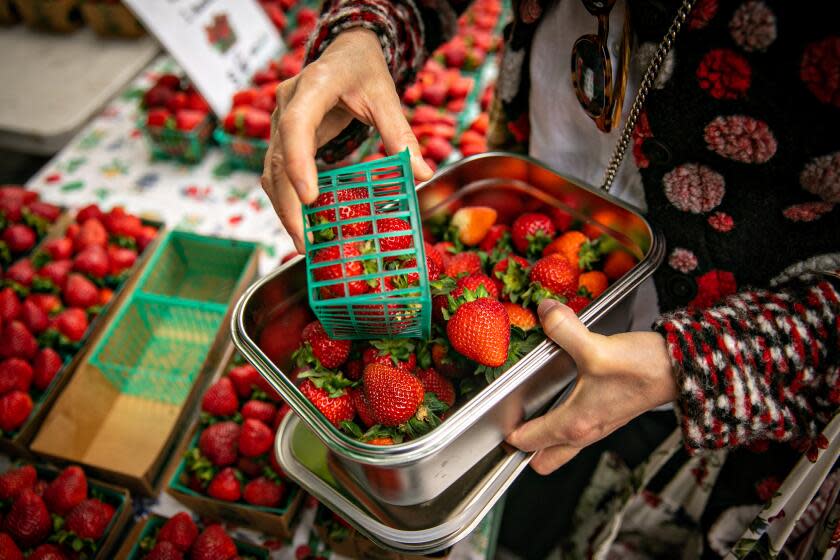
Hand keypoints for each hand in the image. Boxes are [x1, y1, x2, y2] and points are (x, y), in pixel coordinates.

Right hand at [261, 28, 433, 251]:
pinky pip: (278, 171)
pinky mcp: (281, 137)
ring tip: (304, 243)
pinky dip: (287, 199)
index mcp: (313, 86)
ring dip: (284, 208)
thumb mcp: (386, 96)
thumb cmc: (364, 70)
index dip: (299, 163)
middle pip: (278, 158)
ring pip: (271, 170)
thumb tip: (421, 174)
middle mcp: (287, 103)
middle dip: (289, 204)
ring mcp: (279, 120)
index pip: (297, 125)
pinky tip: (303, 224)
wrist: (345, 51)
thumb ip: (400, 134)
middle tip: (305, 242)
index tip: (310, 199)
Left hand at [506, 299, 676, 474]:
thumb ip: (564, 329)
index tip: (493, 417)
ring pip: (559, 446)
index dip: (506, 433)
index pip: (528, 442)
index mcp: (574, 424)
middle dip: (523, 449)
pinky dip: (561, 422)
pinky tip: (560, 393)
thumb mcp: (596, 347)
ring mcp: (597, 426)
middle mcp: (583, 432)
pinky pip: (575, 430)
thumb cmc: (642, 369)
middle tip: (509, 422)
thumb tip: (543, 311)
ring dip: (542, 437)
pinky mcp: (607, 415)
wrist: (680, 371)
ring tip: (527, 409)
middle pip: (543, 458)